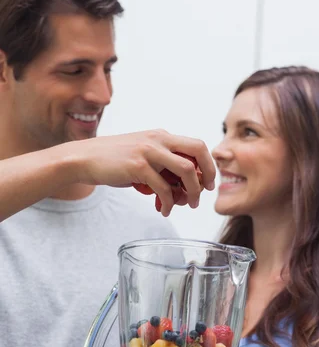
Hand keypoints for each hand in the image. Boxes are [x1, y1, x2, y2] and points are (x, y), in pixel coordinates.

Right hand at [66, 129, 215, 215]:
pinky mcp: (138, 167)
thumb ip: (163, 166)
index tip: (207, 182)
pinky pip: (164, 188)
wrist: (84, 159)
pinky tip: (164, 210)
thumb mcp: (143, 156)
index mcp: (161, 136)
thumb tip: (184, 189)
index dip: (207, 164)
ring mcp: (148, 151)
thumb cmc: (114, 161)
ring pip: (186, 171)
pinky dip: (168, 203)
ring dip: (191, 192)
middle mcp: (158, 139)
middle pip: (197, 151)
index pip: (196, 145)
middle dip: (207, 173)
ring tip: (187, 205)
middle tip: (205, 192)